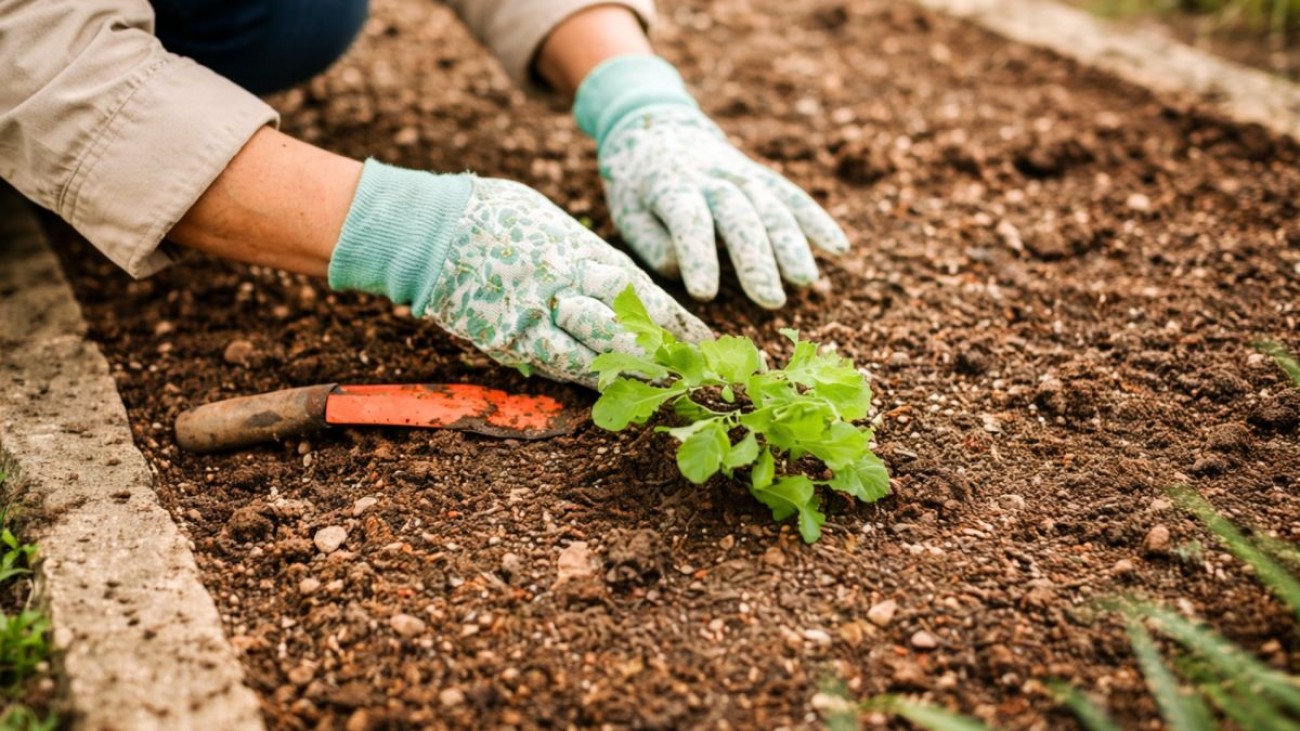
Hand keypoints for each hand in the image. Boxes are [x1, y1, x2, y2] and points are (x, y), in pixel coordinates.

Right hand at [328, 160, 711, 386]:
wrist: (429, 230)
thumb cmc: (490, 213)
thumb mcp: (549, 222)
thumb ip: (582, 253)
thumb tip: (610, 278)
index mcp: (579, 252)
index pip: (641, 292)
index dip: (675, 320)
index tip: (705, 338)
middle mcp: (565, 288)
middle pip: (627, 331)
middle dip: (664, 356)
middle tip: (697, 375)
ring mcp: (536, 319)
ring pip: (596, 357)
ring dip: (632, 377)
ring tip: (665, 390)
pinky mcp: (508, 341)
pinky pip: (556, 366)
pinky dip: (586, 378)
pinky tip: (610, 391)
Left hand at [575, 56, 849, 308]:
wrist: (656, 128)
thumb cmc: (637, 187)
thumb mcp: (626, 213)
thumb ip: (652, 243)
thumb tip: (682, 267)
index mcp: (670, 185)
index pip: (688, 219)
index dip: (697, 256)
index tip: (705, 294)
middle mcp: (711, 177)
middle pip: (739, 216)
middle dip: (757, 259)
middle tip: (770, 301)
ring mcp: (741, 174)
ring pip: (772, 206)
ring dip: (792, 245)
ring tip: (806, 282)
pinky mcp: (762, 177)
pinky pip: (793, 197)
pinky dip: (817, 221)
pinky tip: (839, 249)